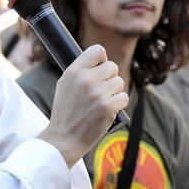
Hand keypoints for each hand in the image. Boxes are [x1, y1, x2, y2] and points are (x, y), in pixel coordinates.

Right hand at [38, 44, 127, 166]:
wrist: (64, 137)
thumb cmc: (65, 110)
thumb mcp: (64, 83)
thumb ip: (80, 70)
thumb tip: (98, 60)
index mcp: (74, 71)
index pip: (97, 50)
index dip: (102, 59)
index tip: (100, 67)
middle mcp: (86, 79)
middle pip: (112, 66)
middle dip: (110, 77)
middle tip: (102, 88)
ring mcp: (98, 93)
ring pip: (120, 82)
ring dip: (115, 91)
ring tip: (103, 100)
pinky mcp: (108, 107)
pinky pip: (124, 97)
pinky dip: (119, 103)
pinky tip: (109, 109)